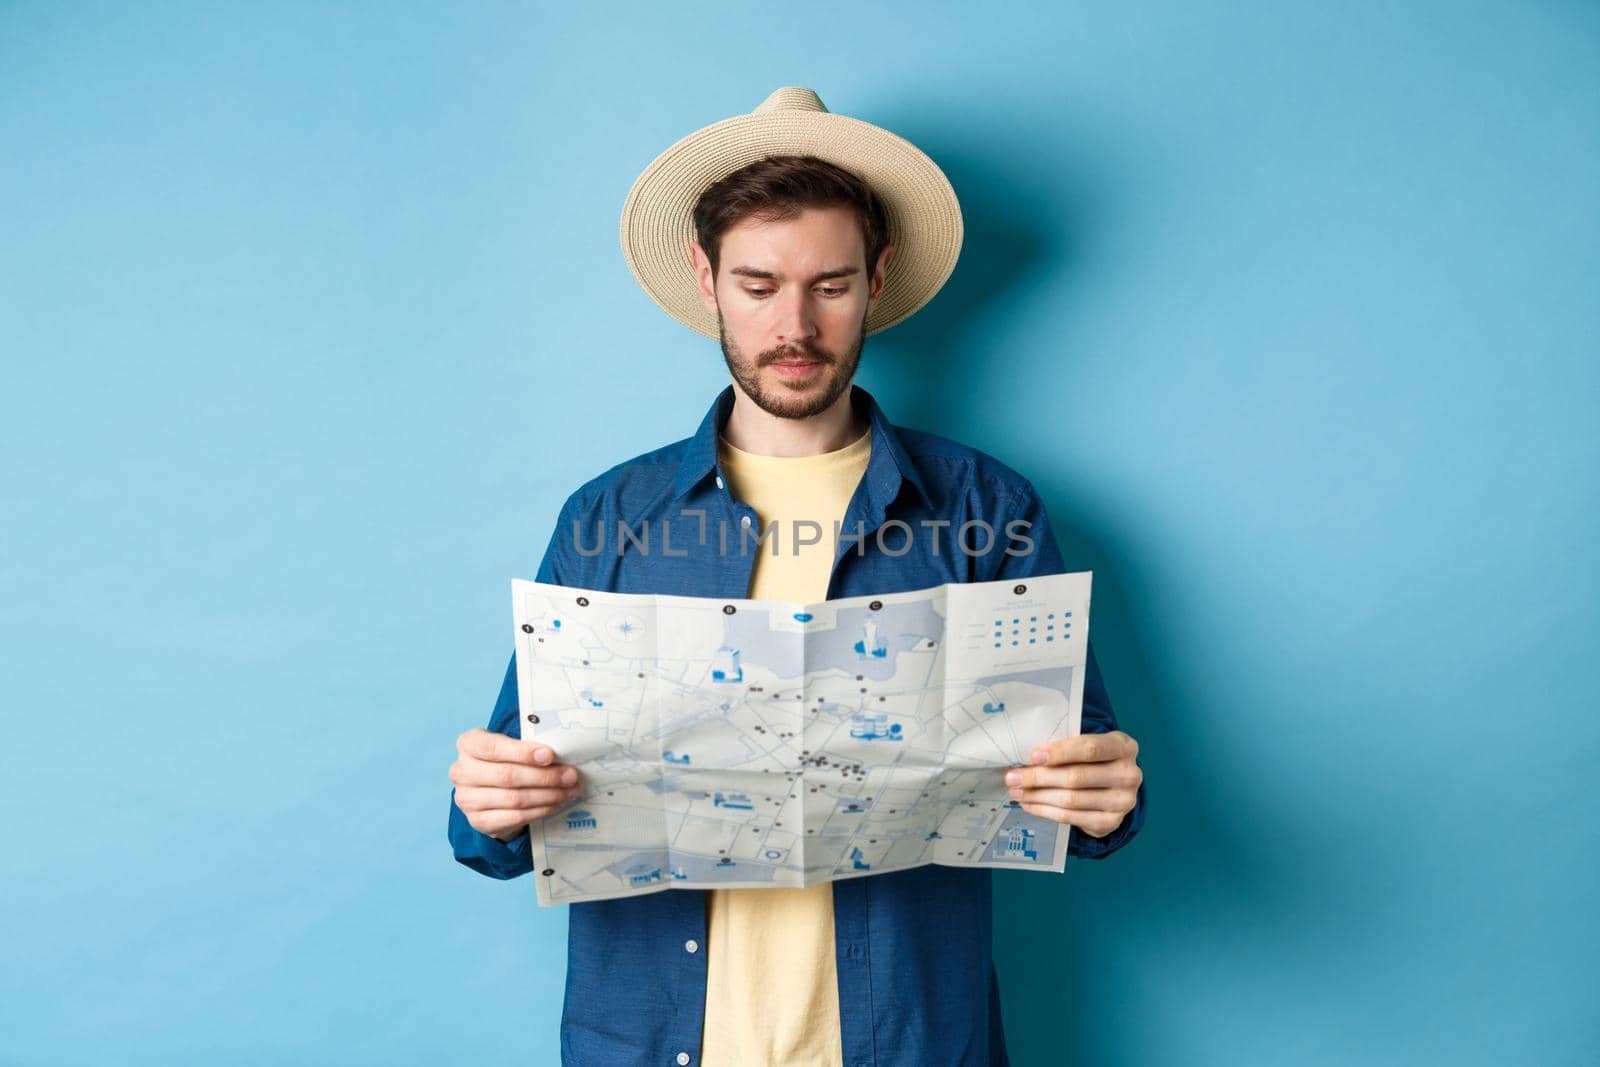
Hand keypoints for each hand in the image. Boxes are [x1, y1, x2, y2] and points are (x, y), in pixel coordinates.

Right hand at [450, 727, 582, 841]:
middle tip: (571, 776)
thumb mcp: (512, 746)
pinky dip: (540, 810)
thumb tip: (564, 754)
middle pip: (507, 775)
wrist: (490, 790)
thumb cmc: (506, 760)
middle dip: (544, 776)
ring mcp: (466, 799)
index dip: (523, 752)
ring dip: (548, 795)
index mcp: (468, 744)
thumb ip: (530, 746)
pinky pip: (514, 817)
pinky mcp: (477, 821)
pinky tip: (556, 804)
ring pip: (514, 798)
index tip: (550, 755)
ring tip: (569, 791)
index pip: (493, 748)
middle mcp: (461, 771)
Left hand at [1003, 731, 1140, 837]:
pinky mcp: (1111, 822)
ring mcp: (1123, 801)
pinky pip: (1070, 817)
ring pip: (1071, 799)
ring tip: (1016, 792)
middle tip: (1013, 777)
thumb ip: (1066, 748)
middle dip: (1039, 777)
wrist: (1114, 788)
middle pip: (1076, 777)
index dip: (1059, 752)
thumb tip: (1027, 757)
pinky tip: (1030, 804)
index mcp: (1124, 746)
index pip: (1090, 748)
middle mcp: (1129, 774)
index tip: (1032, 755)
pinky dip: (1045, 811)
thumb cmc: (1093, 760)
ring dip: (1037, 796)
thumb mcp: (1088, 746)